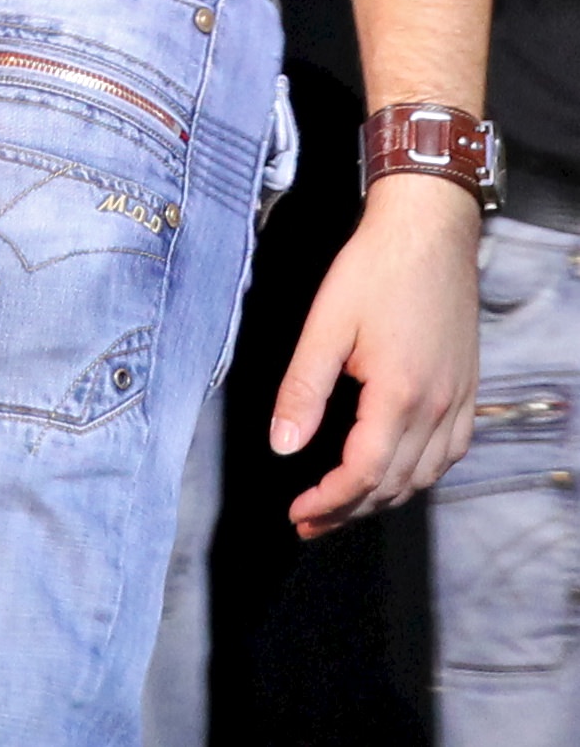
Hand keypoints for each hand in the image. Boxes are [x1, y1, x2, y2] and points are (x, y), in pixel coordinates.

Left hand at [271, 173, 480, 532]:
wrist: (428, 229)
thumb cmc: (375, 267)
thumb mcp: (326, 323)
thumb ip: (303, 388)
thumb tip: (283, 446)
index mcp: (399, 395)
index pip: (363, 474)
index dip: (328, 502)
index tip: (298, 511)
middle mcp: (436, 408)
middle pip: (393, 486)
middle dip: (349, 511)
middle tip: (310, 520)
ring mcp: (458, 401)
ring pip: (423, 477)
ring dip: (383, 499)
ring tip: (344, 505)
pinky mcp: (467, 390)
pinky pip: (449, 454)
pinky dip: (418, 475)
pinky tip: (395, 471)